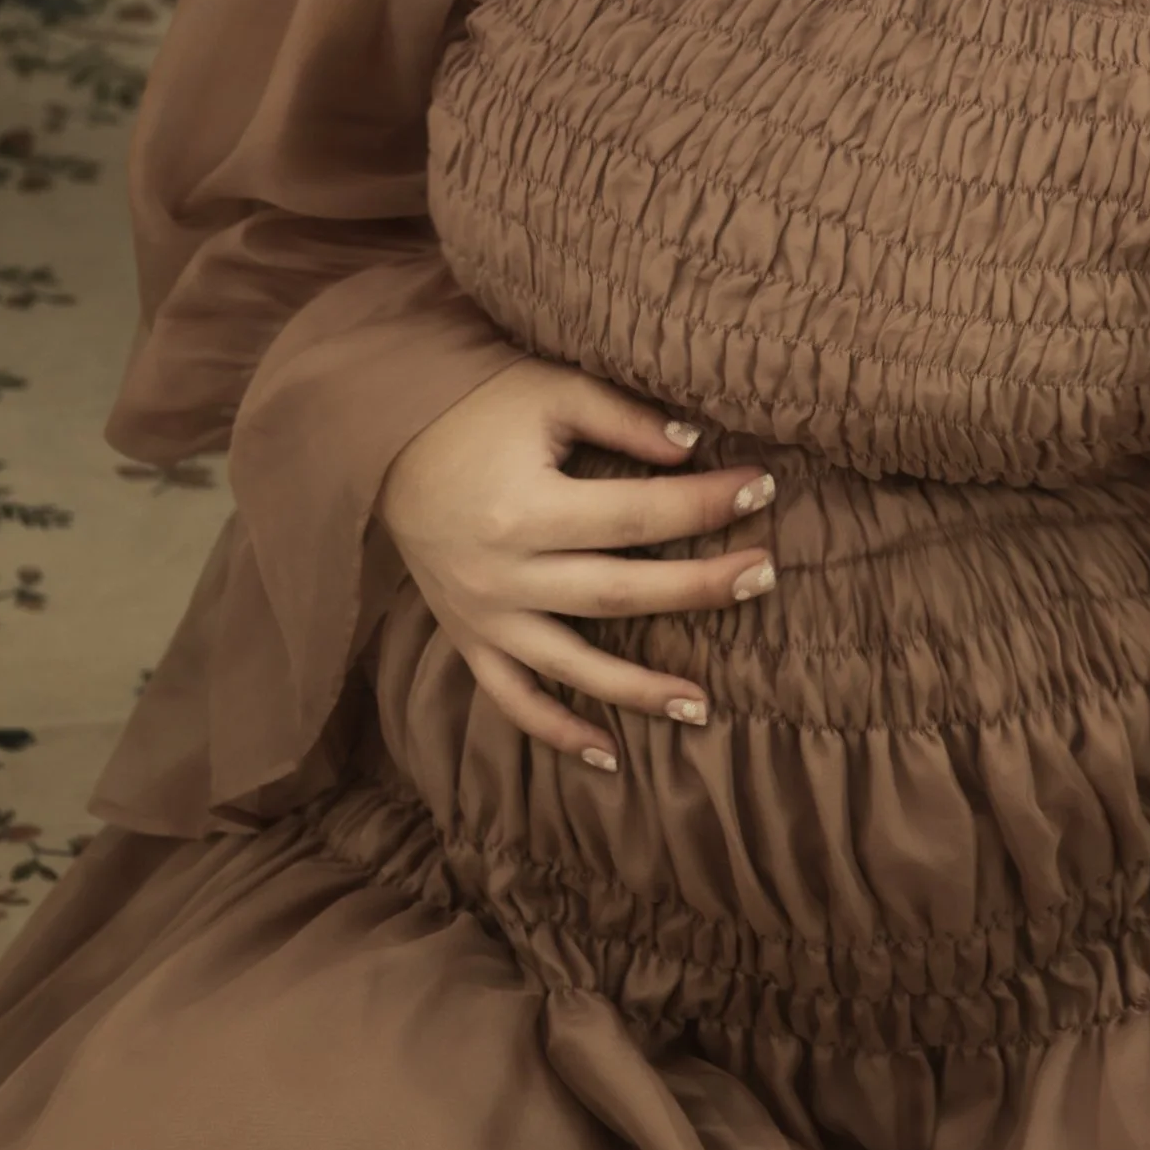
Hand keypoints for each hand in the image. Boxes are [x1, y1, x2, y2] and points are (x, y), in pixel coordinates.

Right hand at [377, 359, 775, 768]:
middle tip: (765, 576)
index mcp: (528, 508)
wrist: (383, 439)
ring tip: (703, 706)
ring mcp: (484, 616)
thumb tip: (696, 447)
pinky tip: (608, 756)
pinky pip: (512, 699)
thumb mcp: (550, 393)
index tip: (762, 488)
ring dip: (639, 689)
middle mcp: (506, 573)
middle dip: (699, 590)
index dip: (705, 505)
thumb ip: (623, 419)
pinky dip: (555, 732)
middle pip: (620, 594)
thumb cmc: (478, 407)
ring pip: (573, 666)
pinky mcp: (467, 638)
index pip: (638, 516)